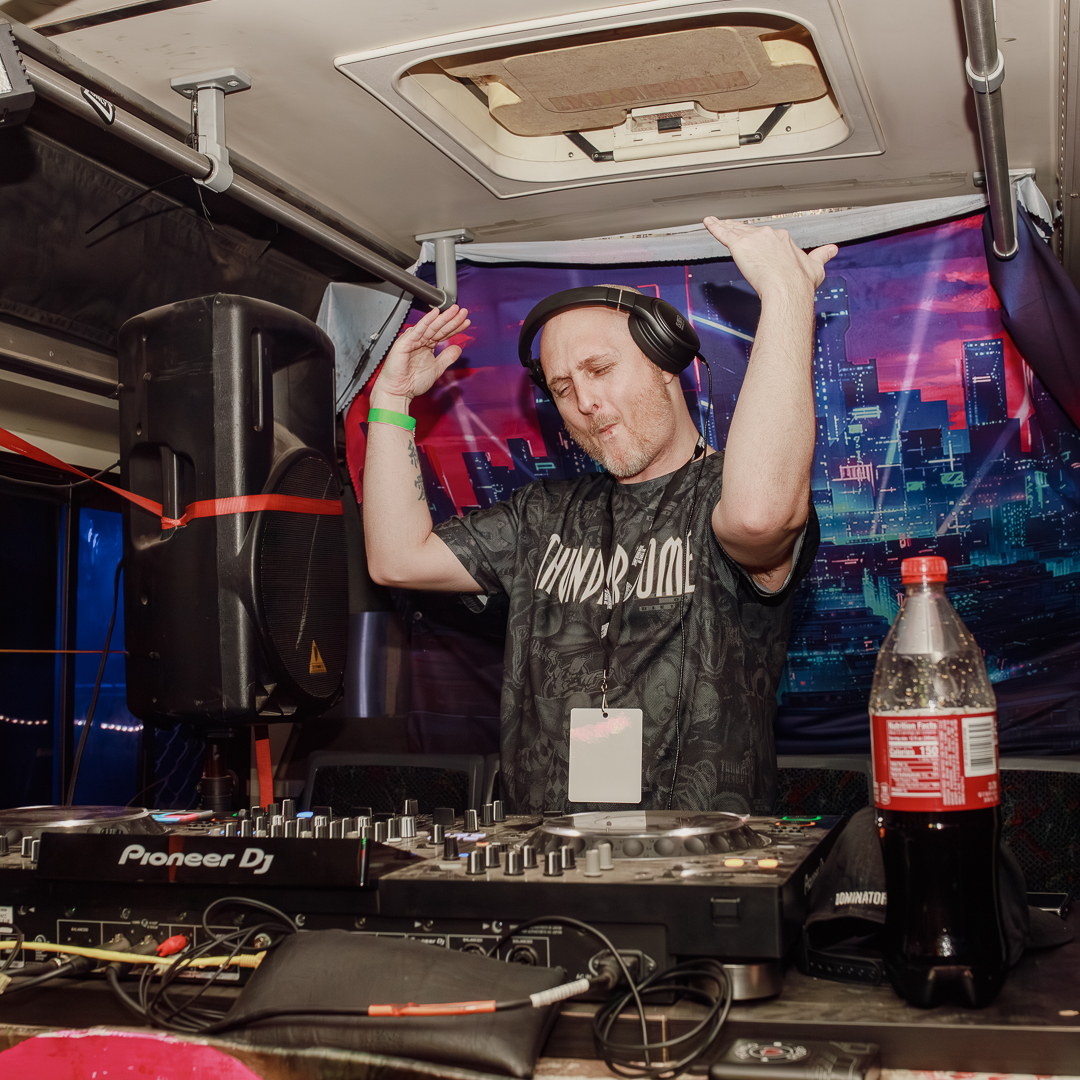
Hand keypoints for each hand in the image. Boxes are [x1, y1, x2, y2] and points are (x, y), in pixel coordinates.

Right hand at [371, 304, 470, 408]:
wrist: (398, 391)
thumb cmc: (412, 382)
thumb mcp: (437, 369)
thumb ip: (447, 358)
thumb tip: (458, 348)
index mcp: (426, 345)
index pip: (443, 333)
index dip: (455, 328)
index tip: (466, 322)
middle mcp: (420, 341)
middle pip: (439, 328)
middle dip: (452, 319)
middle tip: (463, 312)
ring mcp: (412, 340)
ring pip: (430, 327)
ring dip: (443, 318)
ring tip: (455, 310)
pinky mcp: (405, 342)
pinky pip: (417, 330)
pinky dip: (426, 321)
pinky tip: (435, 313)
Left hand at [703, 217, 836, 298]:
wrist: (788, 288)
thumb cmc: (800, 282)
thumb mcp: (815, 267)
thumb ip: (822, 255)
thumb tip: (833, 249)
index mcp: (784, 239)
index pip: (767, 236)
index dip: (760, 240)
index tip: (756, 242)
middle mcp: (768, 234)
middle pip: (750, 231)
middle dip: (741, 231)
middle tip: (731, 228)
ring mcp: (753, 239)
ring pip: (736, 231)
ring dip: (726, 227)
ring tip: (718, 223)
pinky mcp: (739, 246)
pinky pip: (723, 234)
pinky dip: (714, 227)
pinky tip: (707, 222)